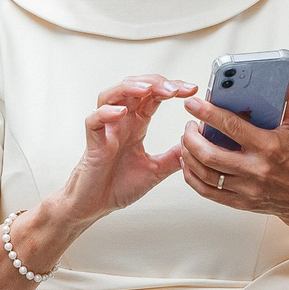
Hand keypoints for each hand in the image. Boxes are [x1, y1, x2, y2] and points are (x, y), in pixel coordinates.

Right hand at [41, 75, 197, 231]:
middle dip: (155, 83)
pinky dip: (106, 113)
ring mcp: (106, 129)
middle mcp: (121, 122)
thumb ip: (174, 157)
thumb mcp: (156, 170)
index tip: (192, 90)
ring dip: (130, 88)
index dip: (172, 88)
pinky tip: (121, 112)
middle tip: (176, 89)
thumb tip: (195, 145)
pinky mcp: (93, 142)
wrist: (95, 206)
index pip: (153, 96)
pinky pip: (94, 120)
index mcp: (136, 125)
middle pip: (134, 87)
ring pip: (111, 95)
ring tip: (148, 89)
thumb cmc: (117, 186)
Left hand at [180, 73, 288, 227]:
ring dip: (189, 156)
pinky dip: (192, 178)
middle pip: (210, 154)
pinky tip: (189, 164)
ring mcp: (246, 188)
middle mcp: (255, 168)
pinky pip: (208, 192)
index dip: (208, 113)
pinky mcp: (241, 202)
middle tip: (188, 126)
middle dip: (191, 138)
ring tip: (186, 142)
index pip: (231, 126)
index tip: (192, 104)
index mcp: (267, 146)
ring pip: (205, 173)